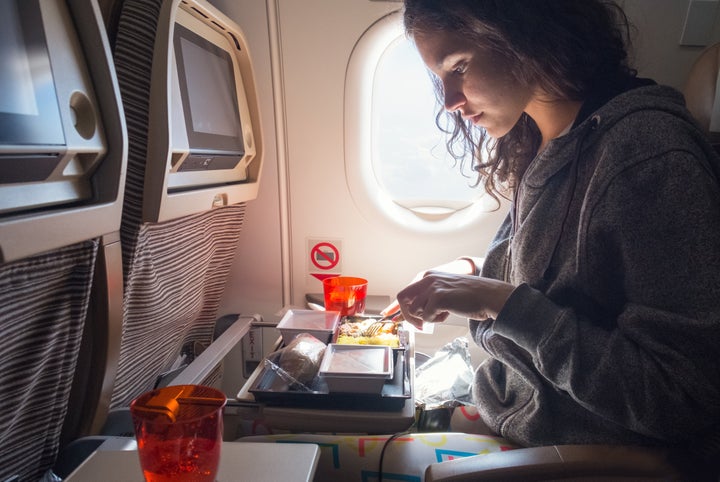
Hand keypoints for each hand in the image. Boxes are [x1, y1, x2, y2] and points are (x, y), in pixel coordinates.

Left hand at [395, 272, 514, 328]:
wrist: (488, 295)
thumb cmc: (471, 295)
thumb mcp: (445, 289)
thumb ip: (430, 296)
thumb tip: (414, 311)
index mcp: (429, 276)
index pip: (406, 291)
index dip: (403, 307)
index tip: (404, 318)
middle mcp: (428, 279)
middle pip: (402, 299)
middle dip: (407, 315)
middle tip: (419, 325)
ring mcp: (432, 288)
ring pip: (415, 310)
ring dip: (427, 317)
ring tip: (442, 314)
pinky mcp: (438, 298)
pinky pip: (426, 317)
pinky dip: (436, 320)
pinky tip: (448, 313)